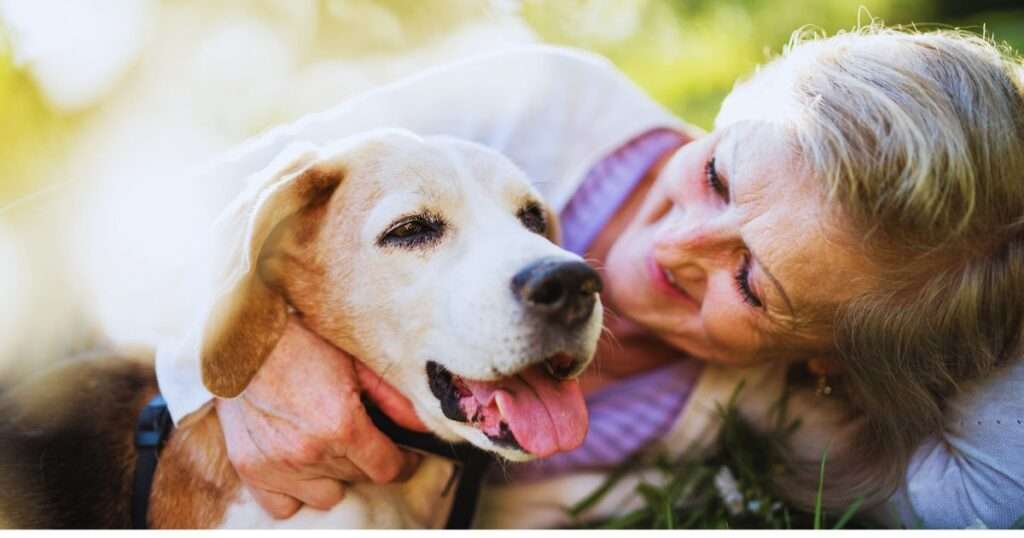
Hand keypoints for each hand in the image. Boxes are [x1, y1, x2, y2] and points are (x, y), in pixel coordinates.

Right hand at [216, 316, 426, 517]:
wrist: (245, 340)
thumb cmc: (303, 345)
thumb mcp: (357, 364)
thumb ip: (394, 399)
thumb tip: (422, 425)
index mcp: (341, 425)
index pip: (388, 469)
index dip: (403, 464)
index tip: (404, 456)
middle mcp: (310, 452)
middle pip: (359, 479)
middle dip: (367, 460)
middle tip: (361, 435)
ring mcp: (278, 465)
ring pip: (327, 495)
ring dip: (334, 476)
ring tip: (329, 447)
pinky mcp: (252, 470)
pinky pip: (284, 506)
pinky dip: (296, 492)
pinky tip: (301, 466)